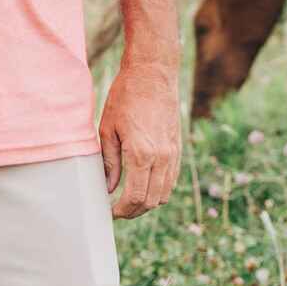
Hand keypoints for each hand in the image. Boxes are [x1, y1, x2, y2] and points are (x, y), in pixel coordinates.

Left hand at [99, 59, 180, 218]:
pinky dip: (158, 190)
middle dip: (133, 211)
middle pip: (151, 201)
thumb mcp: (108, 128)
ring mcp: (173, 154)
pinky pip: (171, 180)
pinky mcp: (178, 148)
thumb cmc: (125, 97)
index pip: (135, 198)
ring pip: (164, 194)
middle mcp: (161, 158)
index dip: (121, 211)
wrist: (153, 74)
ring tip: (128, 200)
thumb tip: (108, 188)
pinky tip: (143, 184)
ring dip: (147, 203)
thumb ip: (109, 162)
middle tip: (117, 210)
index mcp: (141, 154)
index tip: (109, 211)